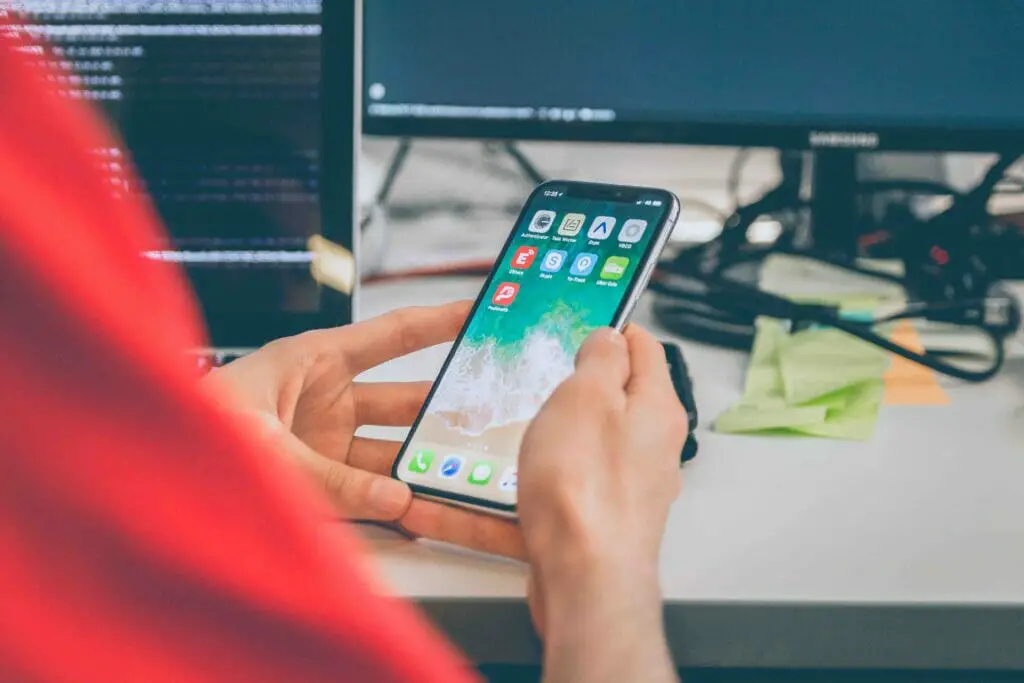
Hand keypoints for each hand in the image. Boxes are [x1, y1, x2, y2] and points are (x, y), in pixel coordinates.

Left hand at [204, 302, 524, 556]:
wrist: (141, 470)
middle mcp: (326, 398)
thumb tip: (394, 499)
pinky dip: (393, 503)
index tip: (481, 312)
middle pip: (403, 400)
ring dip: (421, 465)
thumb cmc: (188, 429)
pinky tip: (421, 512)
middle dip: (443, 407)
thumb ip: (331, 479)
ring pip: (390, 451)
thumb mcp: (264, 447)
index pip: (392, 336)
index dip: (439, 322)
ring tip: (460, 476)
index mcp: (313, 360)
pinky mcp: (317, 482)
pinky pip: (367, 491)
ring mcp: (324, 442)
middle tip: (488, 413)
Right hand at [517, 325, 685, 682]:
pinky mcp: (592, 523)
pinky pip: (545, 497)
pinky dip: (506, 495)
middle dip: (567, 386)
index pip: (644, 349)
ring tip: (490, 435)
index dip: (614, 328)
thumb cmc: (588, 492)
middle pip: (608, 401)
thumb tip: (609, 338)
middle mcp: (646, 448)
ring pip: (570, 451)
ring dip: (530, 441)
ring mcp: (621, 488)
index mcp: (654, 408)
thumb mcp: (588, 397)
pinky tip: (462, 500)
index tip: (586, 319)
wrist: (586, 585)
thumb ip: (601, 359)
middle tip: (533, 375)